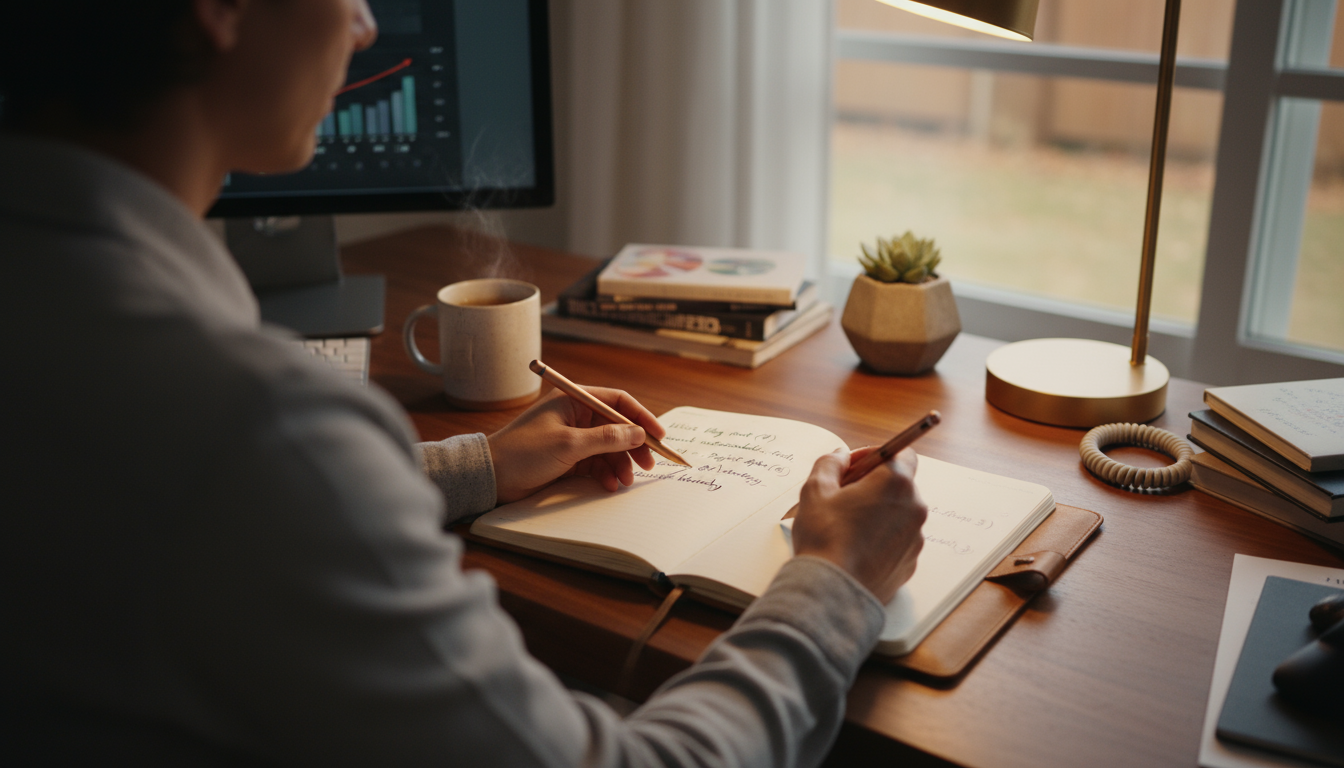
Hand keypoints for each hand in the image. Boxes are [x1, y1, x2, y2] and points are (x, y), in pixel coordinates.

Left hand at [487, 387, 662, 503]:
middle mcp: (575, 416)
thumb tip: (638, 433)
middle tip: (648, 464)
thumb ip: (606, 438)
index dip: (641, 417)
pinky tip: (609, 484)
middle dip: (633, 446)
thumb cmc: (523, 452)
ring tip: (624, 481)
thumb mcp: (569, 444)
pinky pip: (596, 463)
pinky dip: (605, 473)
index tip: (658, 436)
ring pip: (608, 448)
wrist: (492, 476)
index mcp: (573, 400)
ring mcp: (572, 437)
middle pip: (616, 426)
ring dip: (619, 463)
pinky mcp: (568, 458)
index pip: (617, 401)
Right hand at [791, 447, 926, 603]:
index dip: (876, 456)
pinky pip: (898, 540)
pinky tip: (856, 547)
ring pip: (899, 513)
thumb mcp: (816, 490)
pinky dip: (882, 538)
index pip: (902, 453)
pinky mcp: (910, 563)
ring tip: (846, 525)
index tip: (854, 466)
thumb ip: (830, 463)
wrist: (831, 591)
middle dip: (874, 485)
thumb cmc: (824, 539)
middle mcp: (914, 508)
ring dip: (878, 512)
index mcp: (895, 483)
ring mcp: (915, 538)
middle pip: (899, 484)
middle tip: (843, 495)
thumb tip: (840, 456)